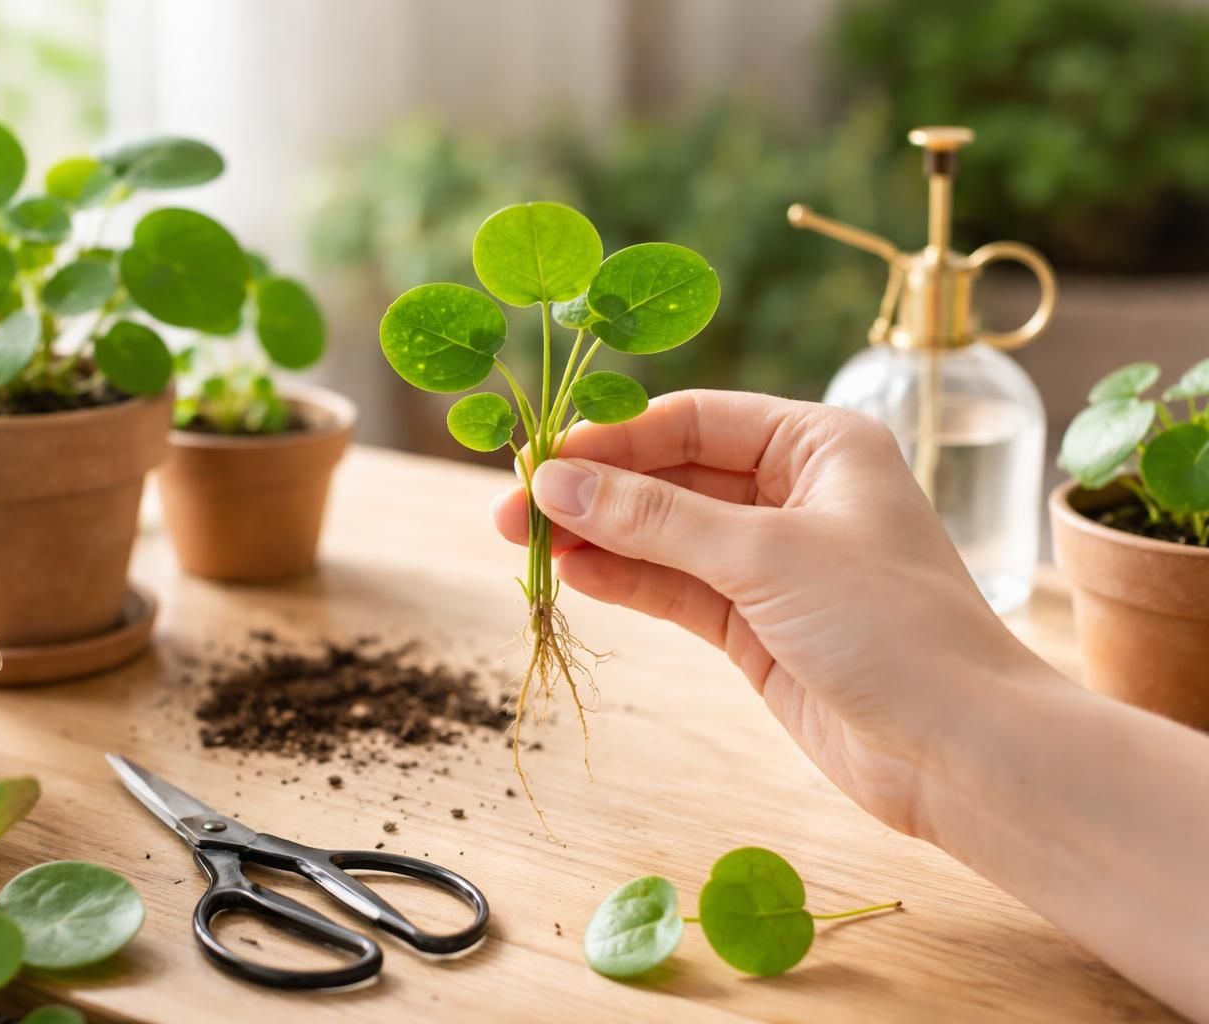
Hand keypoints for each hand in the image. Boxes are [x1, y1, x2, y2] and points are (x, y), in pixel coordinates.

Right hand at [492, 389, 1063, 836]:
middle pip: (672, 476)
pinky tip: (576, 574)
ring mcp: (772, 561)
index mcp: (818, 443)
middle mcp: (795, 491)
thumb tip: (555, 484)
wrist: (959, 750)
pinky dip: (628, 581)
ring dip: (601, 538)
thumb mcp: (766, 556)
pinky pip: (676, 588)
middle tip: (513, 513)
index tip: (540, 463)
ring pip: (666, 535)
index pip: (693, 420)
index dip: (612, 440)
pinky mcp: (756, 624)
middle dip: (597, 491)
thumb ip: (656, 520)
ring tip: (529, 546)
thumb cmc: (890, 627)